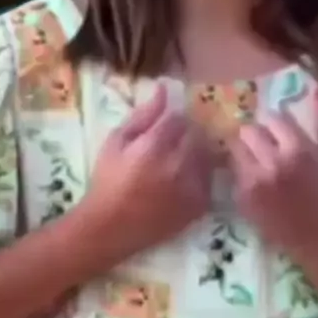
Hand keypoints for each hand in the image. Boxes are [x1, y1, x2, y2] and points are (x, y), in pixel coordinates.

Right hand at [82, 83, 212, 265]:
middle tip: (169, 145)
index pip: (179, 117)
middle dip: (185, 134)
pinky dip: (200, 175)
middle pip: (196, 133)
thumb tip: (164, 88)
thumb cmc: (108, 181)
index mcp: (155, 145)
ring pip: (206, 154)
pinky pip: (209, 178)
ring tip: (175, 163)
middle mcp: (178, 164)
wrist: (110, 229)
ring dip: (195, 152)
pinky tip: (181, 181)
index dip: (171, 121)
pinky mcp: (199, 205)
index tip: (161, 129)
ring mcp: (192, 186)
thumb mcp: (116, 141)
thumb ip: (143, 114)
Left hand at [229, 85, 317, 264]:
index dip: (279, 126)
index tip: (283, 135)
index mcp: (298, 150)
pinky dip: (242, 172)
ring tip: (257, 161)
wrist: (317, 236)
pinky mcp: (242, 198)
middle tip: (265, 146)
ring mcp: (255, 181)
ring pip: (236, 148)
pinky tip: (255, 180)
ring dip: (245, 151)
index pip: (274, 119)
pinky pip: (233, 171)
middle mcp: (273, 163)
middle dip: (257, 135)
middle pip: (249, 130)